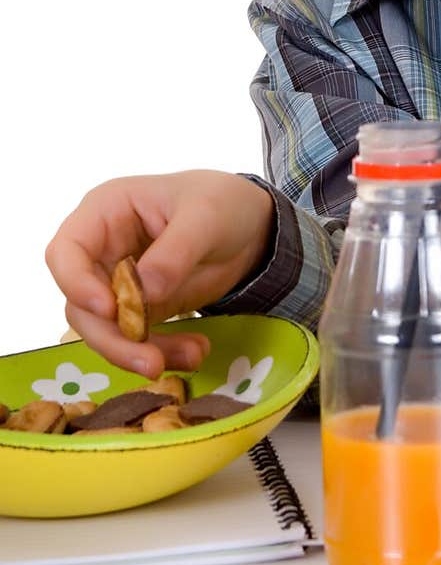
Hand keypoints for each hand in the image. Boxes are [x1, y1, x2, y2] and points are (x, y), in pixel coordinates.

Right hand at [45, 170, 275, 377]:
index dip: (76, 283)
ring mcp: (117, 283)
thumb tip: (142, 293)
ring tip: (192, 356)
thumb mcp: (206, 217)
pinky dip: (161, 351)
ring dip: (140, 352)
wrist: (251, 226)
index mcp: (106, 212)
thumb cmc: (220, 202)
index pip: (66, 251)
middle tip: (150, 362)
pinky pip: (135, 340)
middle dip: (113, 338)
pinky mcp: (138, 310)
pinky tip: (195, 352)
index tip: (109, 309)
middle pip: (81, 303)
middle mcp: (102, 250)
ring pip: (105, 330)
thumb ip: (175, 252)